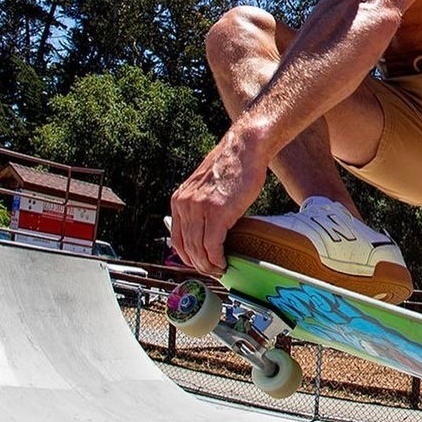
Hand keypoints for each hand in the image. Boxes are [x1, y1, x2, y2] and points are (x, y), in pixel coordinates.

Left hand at [170, 125, 269, 276]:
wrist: (244, 150)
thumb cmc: (232, 166)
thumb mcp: (205, 187)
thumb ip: (200, 206)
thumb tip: (206, 229)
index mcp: (180, 200)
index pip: (177, 238)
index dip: (188, 257)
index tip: (199, 264)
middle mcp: (185, 204)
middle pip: (186, 247)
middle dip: (199, 265)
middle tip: (212, 272)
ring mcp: (200, 208)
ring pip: (198, 249)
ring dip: (208, 265)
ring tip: (219, 270)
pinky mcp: (217, 212)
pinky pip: (212, 244)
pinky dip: (217, 258)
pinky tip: (224, 262)